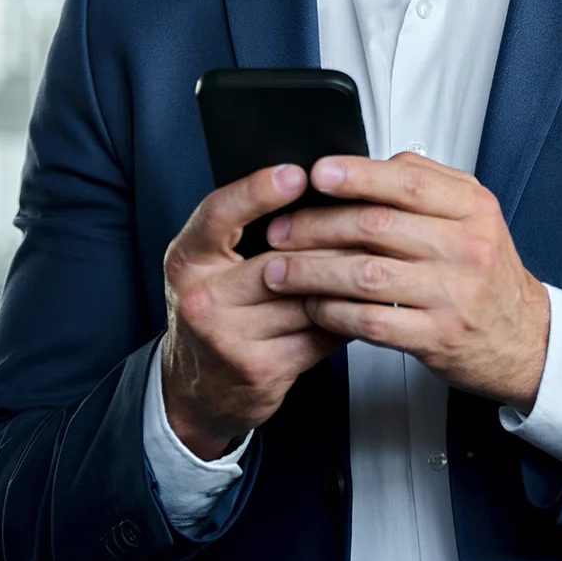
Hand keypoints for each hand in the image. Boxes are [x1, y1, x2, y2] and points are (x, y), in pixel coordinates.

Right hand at [161, 164, 346, 459]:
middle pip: (277, 260)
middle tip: (367, 217)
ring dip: (346, 278)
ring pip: (306, 298)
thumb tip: (308, 188)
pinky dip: (345, 315)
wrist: (199, 385)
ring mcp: (229, 338)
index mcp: (186, 260)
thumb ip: (241, 228)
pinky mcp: (260, 368)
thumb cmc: (213, 308)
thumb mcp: (208, 261)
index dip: (257, 192)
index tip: (296, 174)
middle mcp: (201, 299)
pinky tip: (361, 300)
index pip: (218, 216)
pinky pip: (318, 333)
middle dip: (327, 240)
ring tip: (375, 256)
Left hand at [260, 152, 549, 410]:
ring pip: (366, 275)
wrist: (522, 337)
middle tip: (280, 229)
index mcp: (472, 208)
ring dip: (313, 272)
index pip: (407, 182)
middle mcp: (466, 247)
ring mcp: (453, 294)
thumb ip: (426, 184)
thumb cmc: (485, 271)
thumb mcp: (472, 215)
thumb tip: (366, 165)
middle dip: (317, 226)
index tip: (316, 173)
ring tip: (278, 270)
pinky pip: (372, 321)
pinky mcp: (437, 336)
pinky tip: (312, 305)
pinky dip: (333, 312)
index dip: (357, 176)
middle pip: (376, 226)